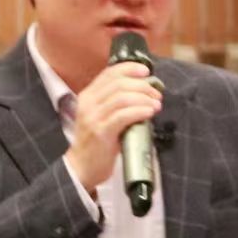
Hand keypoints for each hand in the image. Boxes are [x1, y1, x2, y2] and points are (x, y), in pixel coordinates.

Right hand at [63, 61, 162, 190]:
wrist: (81, 168)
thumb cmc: (96, 143)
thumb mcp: (101, 117)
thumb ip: (114, 103)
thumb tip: (142, 92)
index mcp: (87, 96)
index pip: (109, 73)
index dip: (130, 69)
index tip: (146, 71)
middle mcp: (88, 103)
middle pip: (119, 83)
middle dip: (142, 86)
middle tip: (156, 94)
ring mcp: (93, 117)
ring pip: (122, 97)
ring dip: (144, 98)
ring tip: (156, 104)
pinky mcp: (101, 132)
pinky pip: (124, 115)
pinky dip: (140, 111)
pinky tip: (149, 113)